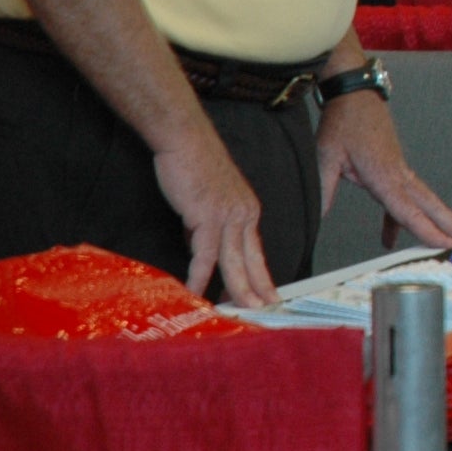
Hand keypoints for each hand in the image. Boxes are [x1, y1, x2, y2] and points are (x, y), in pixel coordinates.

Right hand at [153, 125, 275, 307]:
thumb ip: (206, 225)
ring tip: (240, 310)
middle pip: (252, 259)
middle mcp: (243, 214)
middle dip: (258, 288)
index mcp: (247, 210)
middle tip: (264, 310)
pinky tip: (196, 292)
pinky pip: (205, 254)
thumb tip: (199, 247)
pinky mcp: (207, 216)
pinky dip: (200, 275)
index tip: (267, 295)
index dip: (261, 275)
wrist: (185, 140)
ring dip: (236, 288)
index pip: (256, 250)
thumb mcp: (206, 200)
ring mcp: (228, 215)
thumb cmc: (193, 165)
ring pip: (234, 260)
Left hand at [316, 93, 451, 250]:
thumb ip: (323, 190)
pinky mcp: (393, 167)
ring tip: (450, 238)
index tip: (445, 243)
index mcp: (383, 174)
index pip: (407, 210)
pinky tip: (390, 236)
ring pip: (422, 199)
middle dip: (449, 223)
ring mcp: (398, 169)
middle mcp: (397, 173)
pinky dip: (401, 217)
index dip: (426, 230)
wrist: (355, 94)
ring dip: (437, 218)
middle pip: (428, 204)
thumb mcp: (325, 156)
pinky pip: (403, 196)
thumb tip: (316, 217)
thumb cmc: (343, 122)